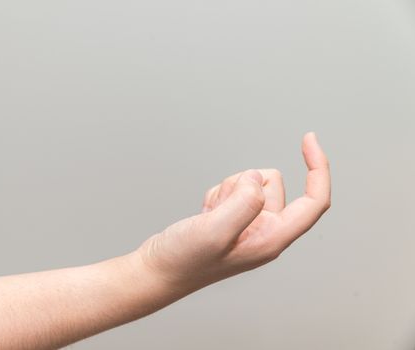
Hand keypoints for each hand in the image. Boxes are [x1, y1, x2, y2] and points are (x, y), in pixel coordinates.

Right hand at [137, 132, 330, 291]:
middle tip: (221, 207)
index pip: (313, 202)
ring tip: (210, 213)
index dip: (317, 168)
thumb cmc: (184, 261)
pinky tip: (205, 215)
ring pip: (250, 183)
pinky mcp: (232, 220)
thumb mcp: (214, 232)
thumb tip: (256, 179)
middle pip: (273, 183)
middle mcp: (265, 232)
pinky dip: (216, 195)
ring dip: (228, 189)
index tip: (309, 139)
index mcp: (272, 240)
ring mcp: (248, 226)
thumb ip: (243, 204)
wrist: (157, 271)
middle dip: (245, 183)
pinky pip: (232, 189)